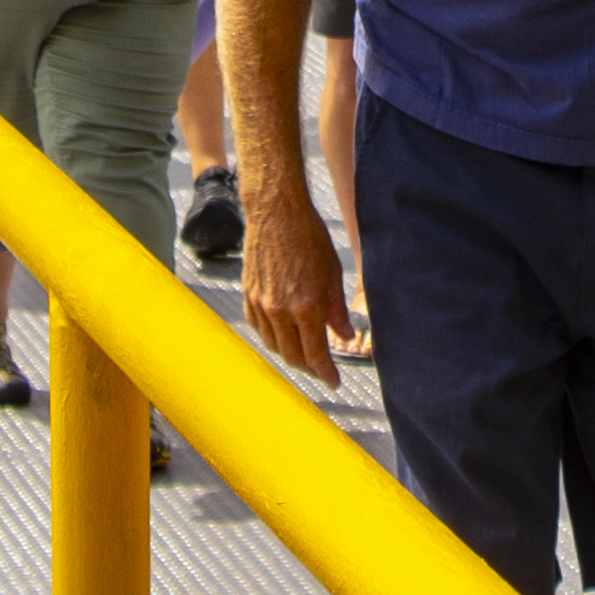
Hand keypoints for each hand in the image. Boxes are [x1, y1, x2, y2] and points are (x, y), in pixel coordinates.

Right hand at [240, 179, 350, 387]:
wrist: (276, 213)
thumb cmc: (309, 239)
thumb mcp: (333, 275)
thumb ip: (337, 311)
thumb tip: (346, 335)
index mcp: (306, 307)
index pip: (316, 355)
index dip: (326, 373)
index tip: (333, 382)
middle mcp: (280, 311)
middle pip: (293, 356)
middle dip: (309, 368)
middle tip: (321, 370)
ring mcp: (260, 304)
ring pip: (274, 345)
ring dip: (290, 355)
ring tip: (303, 354)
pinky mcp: (248, 295)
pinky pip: (258, 328)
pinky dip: (272, 338)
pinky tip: (282, 335)